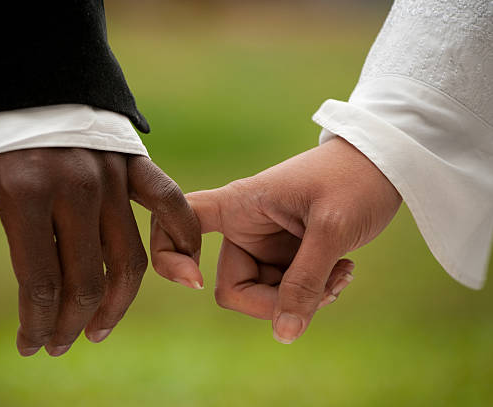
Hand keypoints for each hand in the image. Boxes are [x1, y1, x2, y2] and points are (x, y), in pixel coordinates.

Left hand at [0, 148, 199, 355]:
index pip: (40, 285)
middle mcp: (76, 188)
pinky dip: (181, 237)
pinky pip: (169, 203)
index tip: (29, 345)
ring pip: (128, 259)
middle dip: (70, 324)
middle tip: (58, 343)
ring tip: (99, 328)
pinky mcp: (133, 161)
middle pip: (86, 281)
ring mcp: (111, 175)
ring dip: (116, 304)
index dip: (35, 326)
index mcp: (25, 194)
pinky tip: (185, 273)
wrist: (16, 68)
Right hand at [151, 137, 401, 343]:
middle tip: (323, 289)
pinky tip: (344, 271)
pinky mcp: (287, 256)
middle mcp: (245, 227)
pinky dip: (313, 292)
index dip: (170, 253)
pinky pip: (287, 291)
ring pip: (264, 296)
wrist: (385, 165)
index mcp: (239, 205)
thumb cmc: (355, 179)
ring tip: (343, 273)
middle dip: (276, 301)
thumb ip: (305, 282)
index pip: (177, 219)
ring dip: (303, 298)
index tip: (195, 279)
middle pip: (233, 286)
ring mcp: (266, 245)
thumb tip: (284, 335)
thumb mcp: (332, 230)